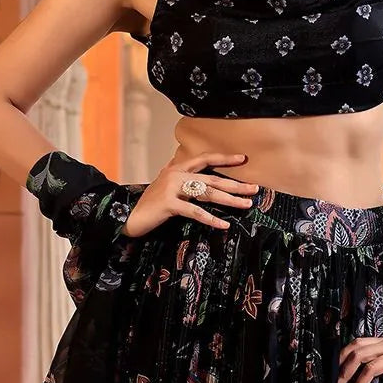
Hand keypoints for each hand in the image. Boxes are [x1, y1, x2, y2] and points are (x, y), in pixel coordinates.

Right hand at [121, 151, 258, 237]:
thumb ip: (181, 181)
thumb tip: (198, 180)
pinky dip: (211, 219)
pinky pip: (195, 212)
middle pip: (212, 179)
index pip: (204, 159)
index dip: (224, 158)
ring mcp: (171, 188)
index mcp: (176, 169)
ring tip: (246, 205)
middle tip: (254, 189)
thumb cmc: (150, 205)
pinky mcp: (168, 204)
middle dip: (235, 184)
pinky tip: (224, 225)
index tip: (243, 159)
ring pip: (207, 194)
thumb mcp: (166, 188)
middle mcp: (175, 175)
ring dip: (229, 200)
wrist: (127, 216)